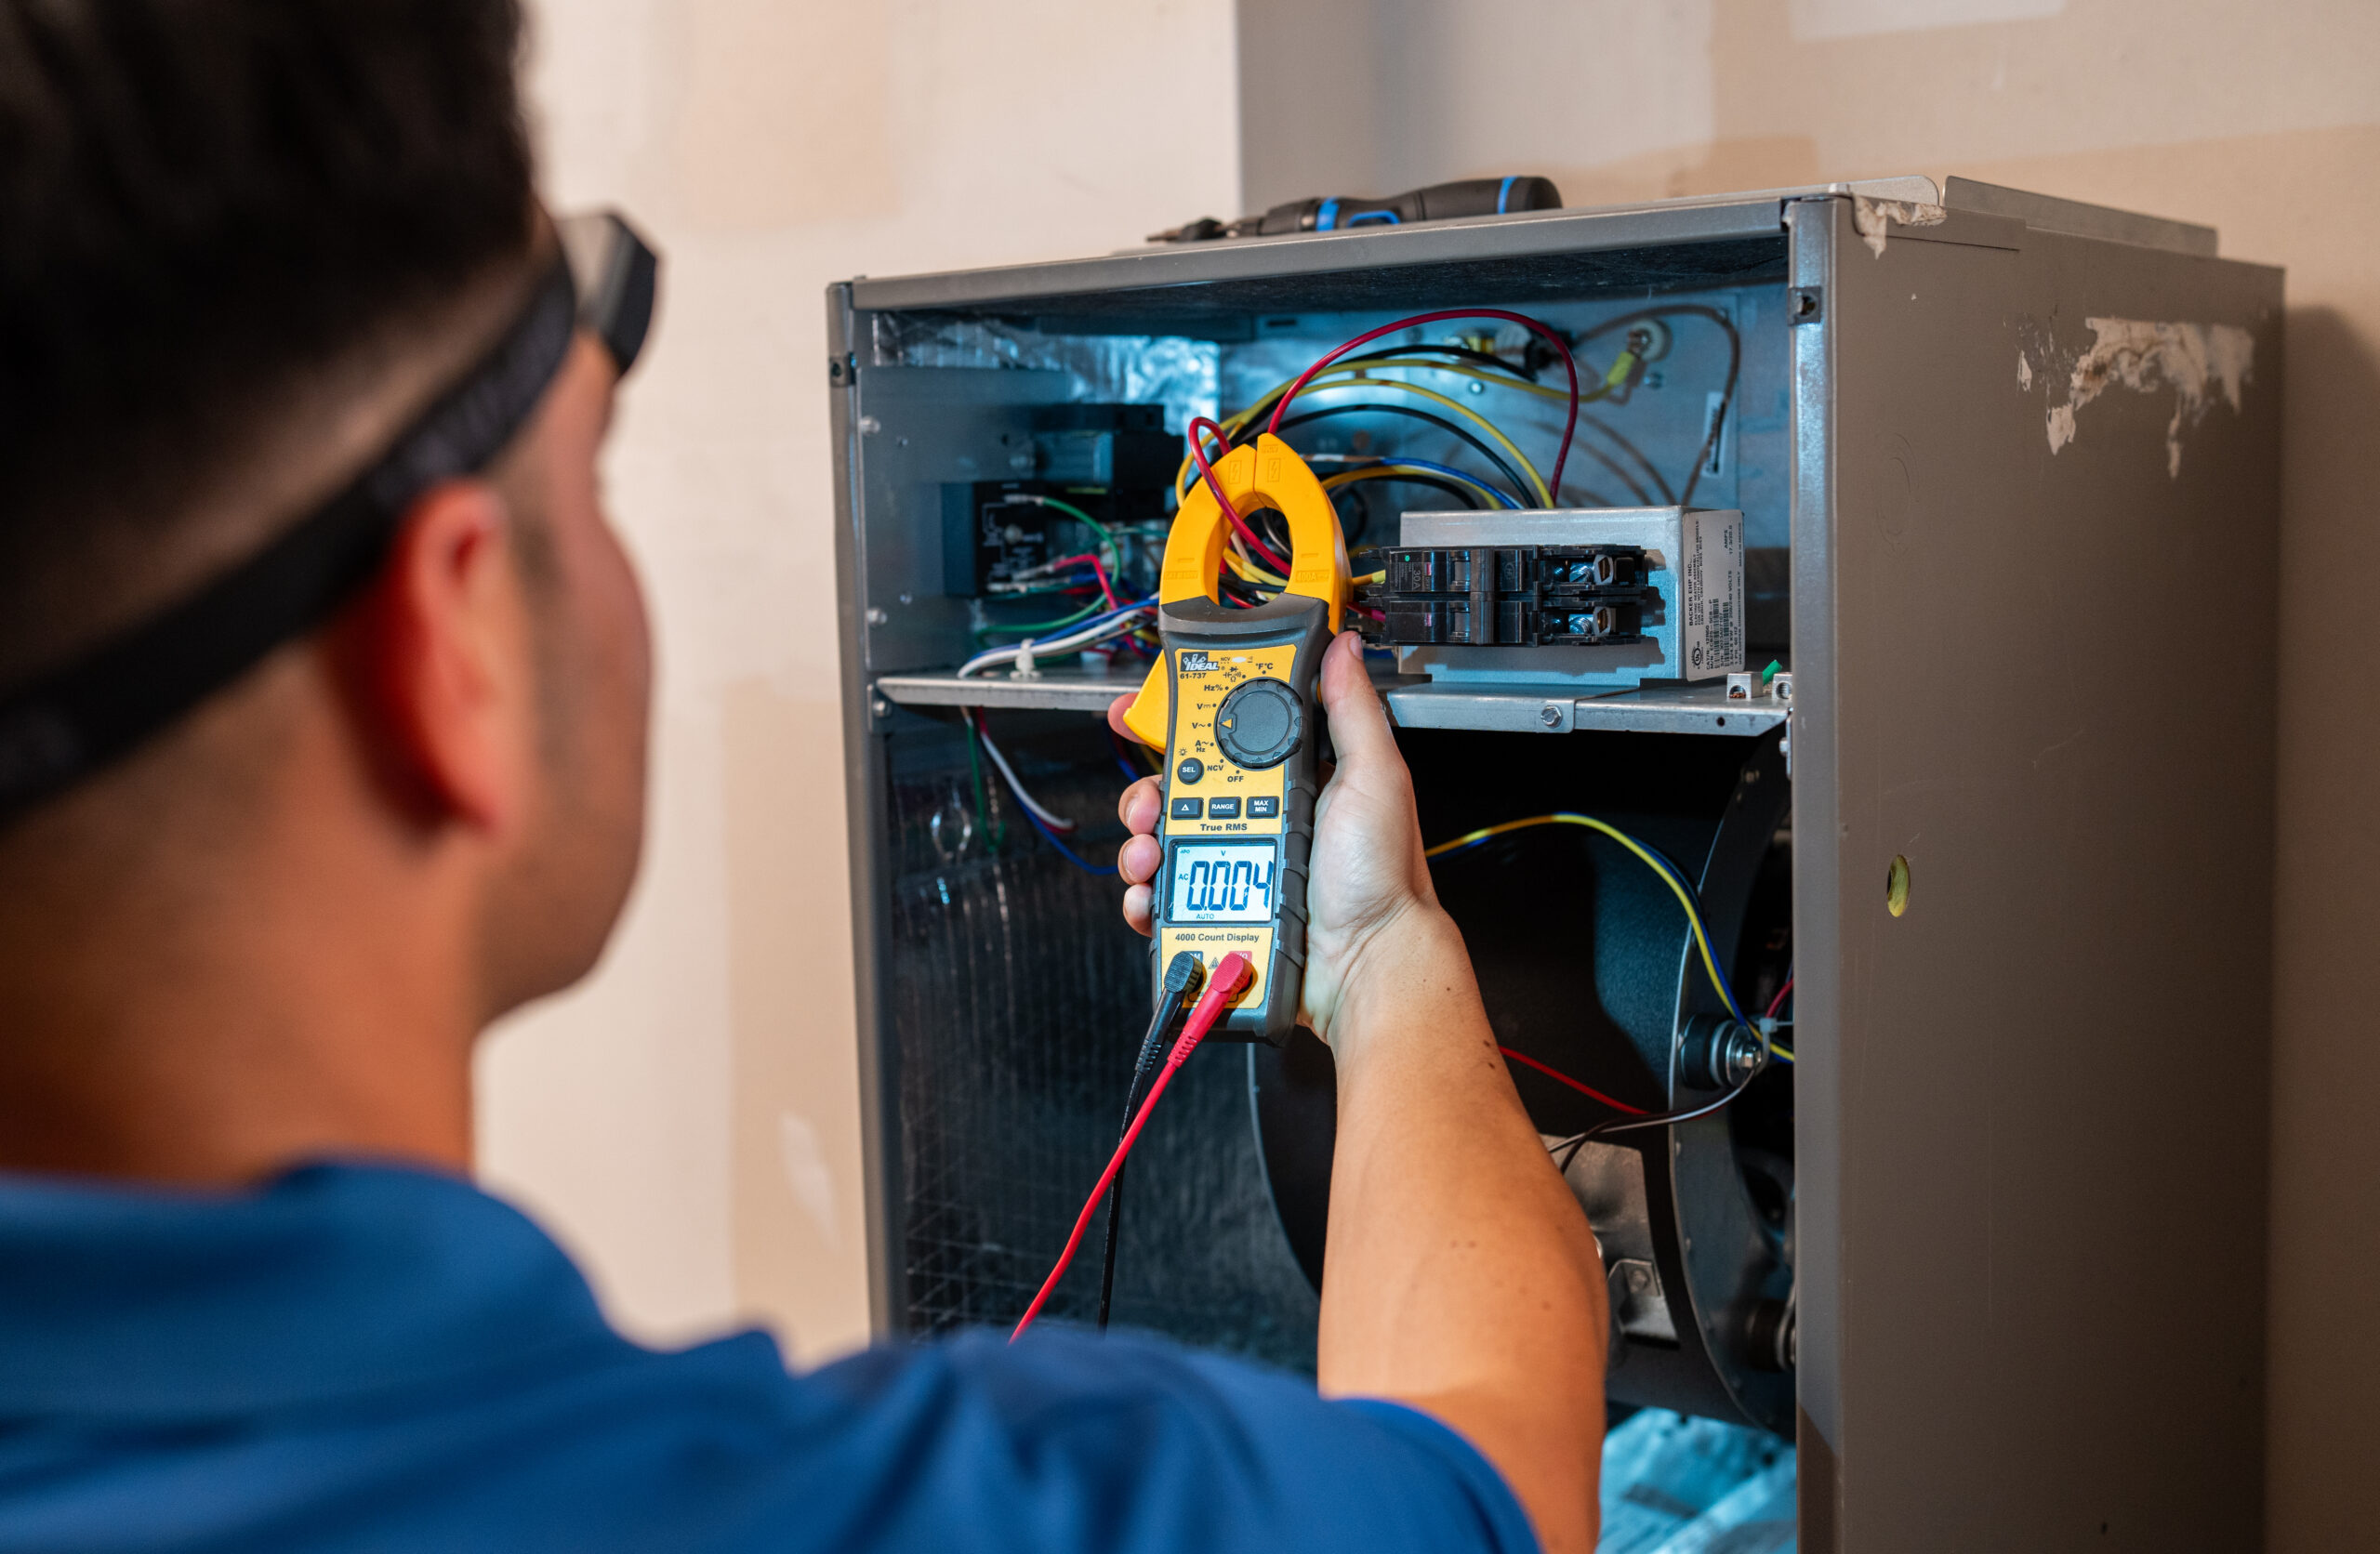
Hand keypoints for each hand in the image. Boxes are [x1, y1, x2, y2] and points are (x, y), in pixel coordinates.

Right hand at [1107, 630, 1442, 1043]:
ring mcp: (1233, 868)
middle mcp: (1258, 821)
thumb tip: (1343, 648)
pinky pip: (1162, 898)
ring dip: (1140, 841)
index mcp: (1290, 783)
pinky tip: (1152, 894)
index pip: (1222, 738)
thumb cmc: (1383, 879)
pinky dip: (1144, 895)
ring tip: (1152, 851)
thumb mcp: (1375, 776)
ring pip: (1160, 843)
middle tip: (1149, 799)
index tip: (1141, 713)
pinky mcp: (1215, 912)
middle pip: (1176, 791)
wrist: (1368, 962)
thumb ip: (1351, 709)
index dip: (1178, 723)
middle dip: (1147, 789)